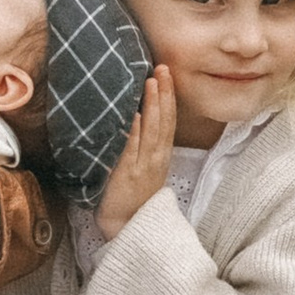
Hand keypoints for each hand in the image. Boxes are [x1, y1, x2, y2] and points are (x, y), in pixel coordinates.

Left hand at [97, 66, 177, 235]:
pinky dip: (135, 132)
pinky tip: (135, 115)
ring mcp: (143, 166)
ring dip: (152, 106)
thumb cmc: (132, 196)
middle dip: (163, 93)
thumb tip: (135, 116)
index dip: (168, 96)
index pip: (167, 120)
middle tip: (161, 68)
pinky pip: (132, 150)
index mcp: (160, 155)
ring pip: (151, 131)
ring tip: (150, 82)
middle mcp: (156, 158)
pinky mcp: (128, 175)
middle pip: (163, 121)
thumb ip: (141, 144)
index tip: (165, 73)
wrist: (127, 226)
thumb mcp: (143, 167)